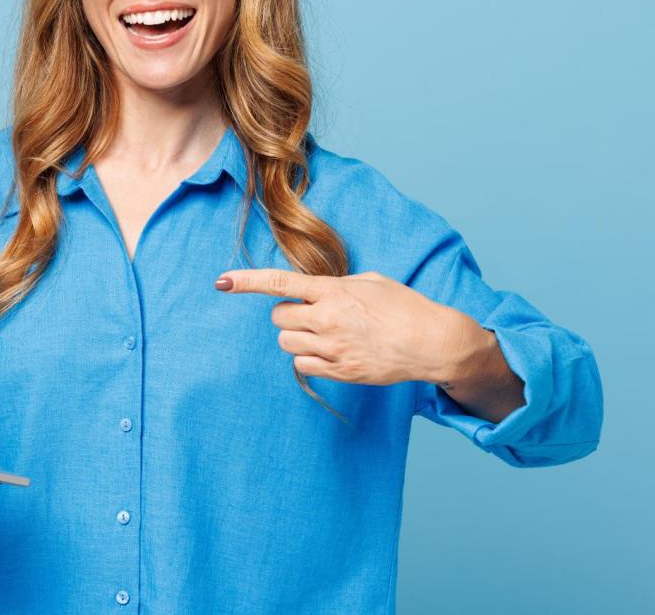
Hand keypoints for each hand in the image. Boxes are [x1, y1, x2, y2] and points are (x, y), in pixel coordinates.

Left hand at [215, 268, 459, 386]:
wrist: (432, 342)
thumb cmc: (404, 306)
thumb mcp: (370, 281)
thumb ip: (335, 285)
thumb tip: (313, 292)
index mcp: (333, 291)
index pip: (279, 282)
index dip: (246, 281)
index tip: (222, 281)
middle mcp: (327, 319)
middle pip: (278, 317)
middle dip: (288, 313)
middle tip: (312, 313)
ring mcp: (332, 348)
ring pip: (286, 342)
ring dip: (297, 336)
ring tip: (325, 333)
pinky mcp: (339, 372)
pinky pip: (302, 365)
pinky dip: (308, 358)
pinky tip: (329, 352)